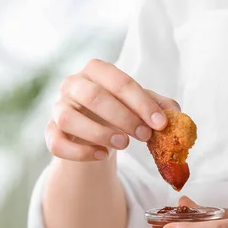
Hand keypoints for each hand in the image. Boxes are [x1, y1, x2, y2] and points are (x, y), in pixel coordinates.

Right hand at [46, 59, 179, 160]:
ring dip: (99, 133)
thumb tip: (177, 113)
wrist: (92, 130)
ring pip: (69, 118)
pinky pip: (56, 142)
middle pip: (94, 97)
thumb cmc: (118, 110)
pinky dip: (79, 152)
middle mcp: (72, 84)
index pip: (119, 81)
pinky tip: (101, 156)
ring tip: (123, 145)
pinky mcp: (50, 132)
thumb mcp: (139, 105)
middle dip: (124, 117)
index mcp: (96, 70)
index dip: (142, 103)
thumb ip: (158, 107)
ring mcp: (57, 107)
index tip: (162, 124)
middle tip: (145, 136)